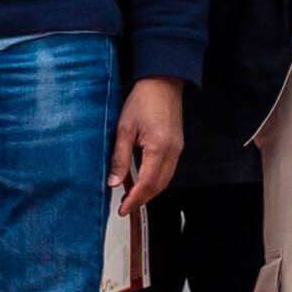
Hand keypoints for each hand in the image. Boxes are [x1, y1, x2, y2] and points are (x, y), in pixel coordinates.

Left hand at [109, 78, 184, 208]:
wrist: (162, 82)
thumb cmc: (143, 100)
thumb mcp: (124, 129)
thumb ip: (120, 157)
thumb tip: (113, 182)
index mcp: (158, 148)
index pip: (147, 183)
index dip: (134, 199)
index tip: (123, 209)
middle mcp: (172, 152)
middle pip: (159, 186)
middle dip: (142, 199)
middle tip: (125, 207)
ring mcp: (177, 149)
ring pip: (165, 180)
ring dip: (149, 192)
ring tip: (132, 197)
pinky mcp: (177, 145)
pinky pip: (168, 170)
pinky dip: (156, 180)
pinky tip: (143, 181)